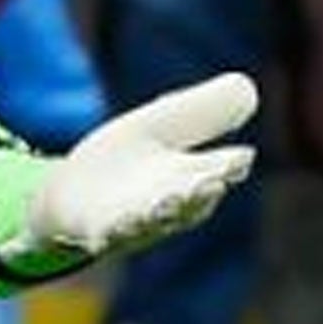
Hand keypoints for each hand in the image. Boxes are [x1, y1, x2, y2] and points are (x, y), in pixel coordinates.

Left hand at [27, 71, 257, 256]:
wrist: (75, 192)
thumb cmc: (127, 160)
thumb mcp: (161, 126)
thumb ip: (199, 113)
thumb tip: (247, 88)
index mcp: (192, 177)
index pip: (219, 172)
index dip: (230, 166)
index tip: (240, 158)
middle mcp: (168, 205)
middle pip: (189, 200)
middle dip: (198, 192)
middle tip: (209, 181)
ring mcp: (133, 222)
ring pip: (150, 220)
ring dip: (158, 213)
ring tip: (165, 201)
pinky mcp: (96, 231)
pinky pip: (105, 235)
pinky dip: (109, 233)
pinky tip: (111, 227)